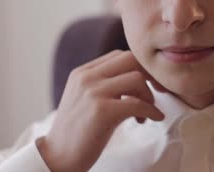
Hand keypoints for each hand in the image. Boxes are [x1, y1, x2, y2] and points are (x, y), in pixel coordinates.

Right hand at [37, 50, 165, 171]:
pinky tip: (153, 119)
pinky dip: (151, 111)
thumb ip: (102, 84)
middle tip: (155, 93)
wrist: (58, 157)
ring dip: (148, 96)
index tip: (149, 84)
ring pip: (136, 79)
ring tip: (144, 113)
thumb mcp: (84, 98)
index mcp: (82, 72)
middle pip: (130, 59)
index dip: (139, 68)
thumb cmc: (76, 132)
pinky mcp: (102, 111)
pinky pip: (138, 104)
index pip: (119, 56)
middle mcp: (86, 77)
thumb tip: (135, 79)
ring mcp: (93, 92)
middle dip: (149, 75)